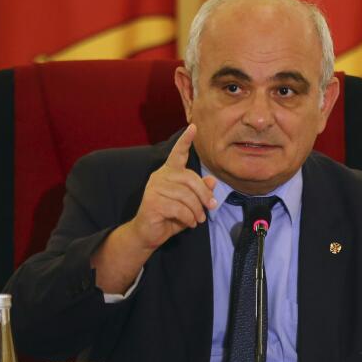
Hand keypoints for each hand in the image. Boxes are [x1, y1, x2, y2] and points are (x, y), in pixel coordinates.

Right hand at [127, 124, 217, 249]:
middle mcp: (160, 176)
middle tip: (210, 207)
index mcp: (169, 172)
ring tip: (199, 219)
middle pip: (189, 178)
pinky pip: (178, 208)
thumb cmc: (171, 216)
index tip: (193, 127)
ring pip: (185, 195)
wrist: (149, 234)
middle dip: (204, 194)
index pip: (178, 154)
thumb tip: (212, 181)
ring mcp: (154, 188)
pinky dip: (189, 217)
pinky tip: (190, 223)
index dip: (185, 141)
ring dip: (197, 210)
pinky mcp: (151, 202)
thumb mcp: (190, 203)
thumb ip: (200, 191)